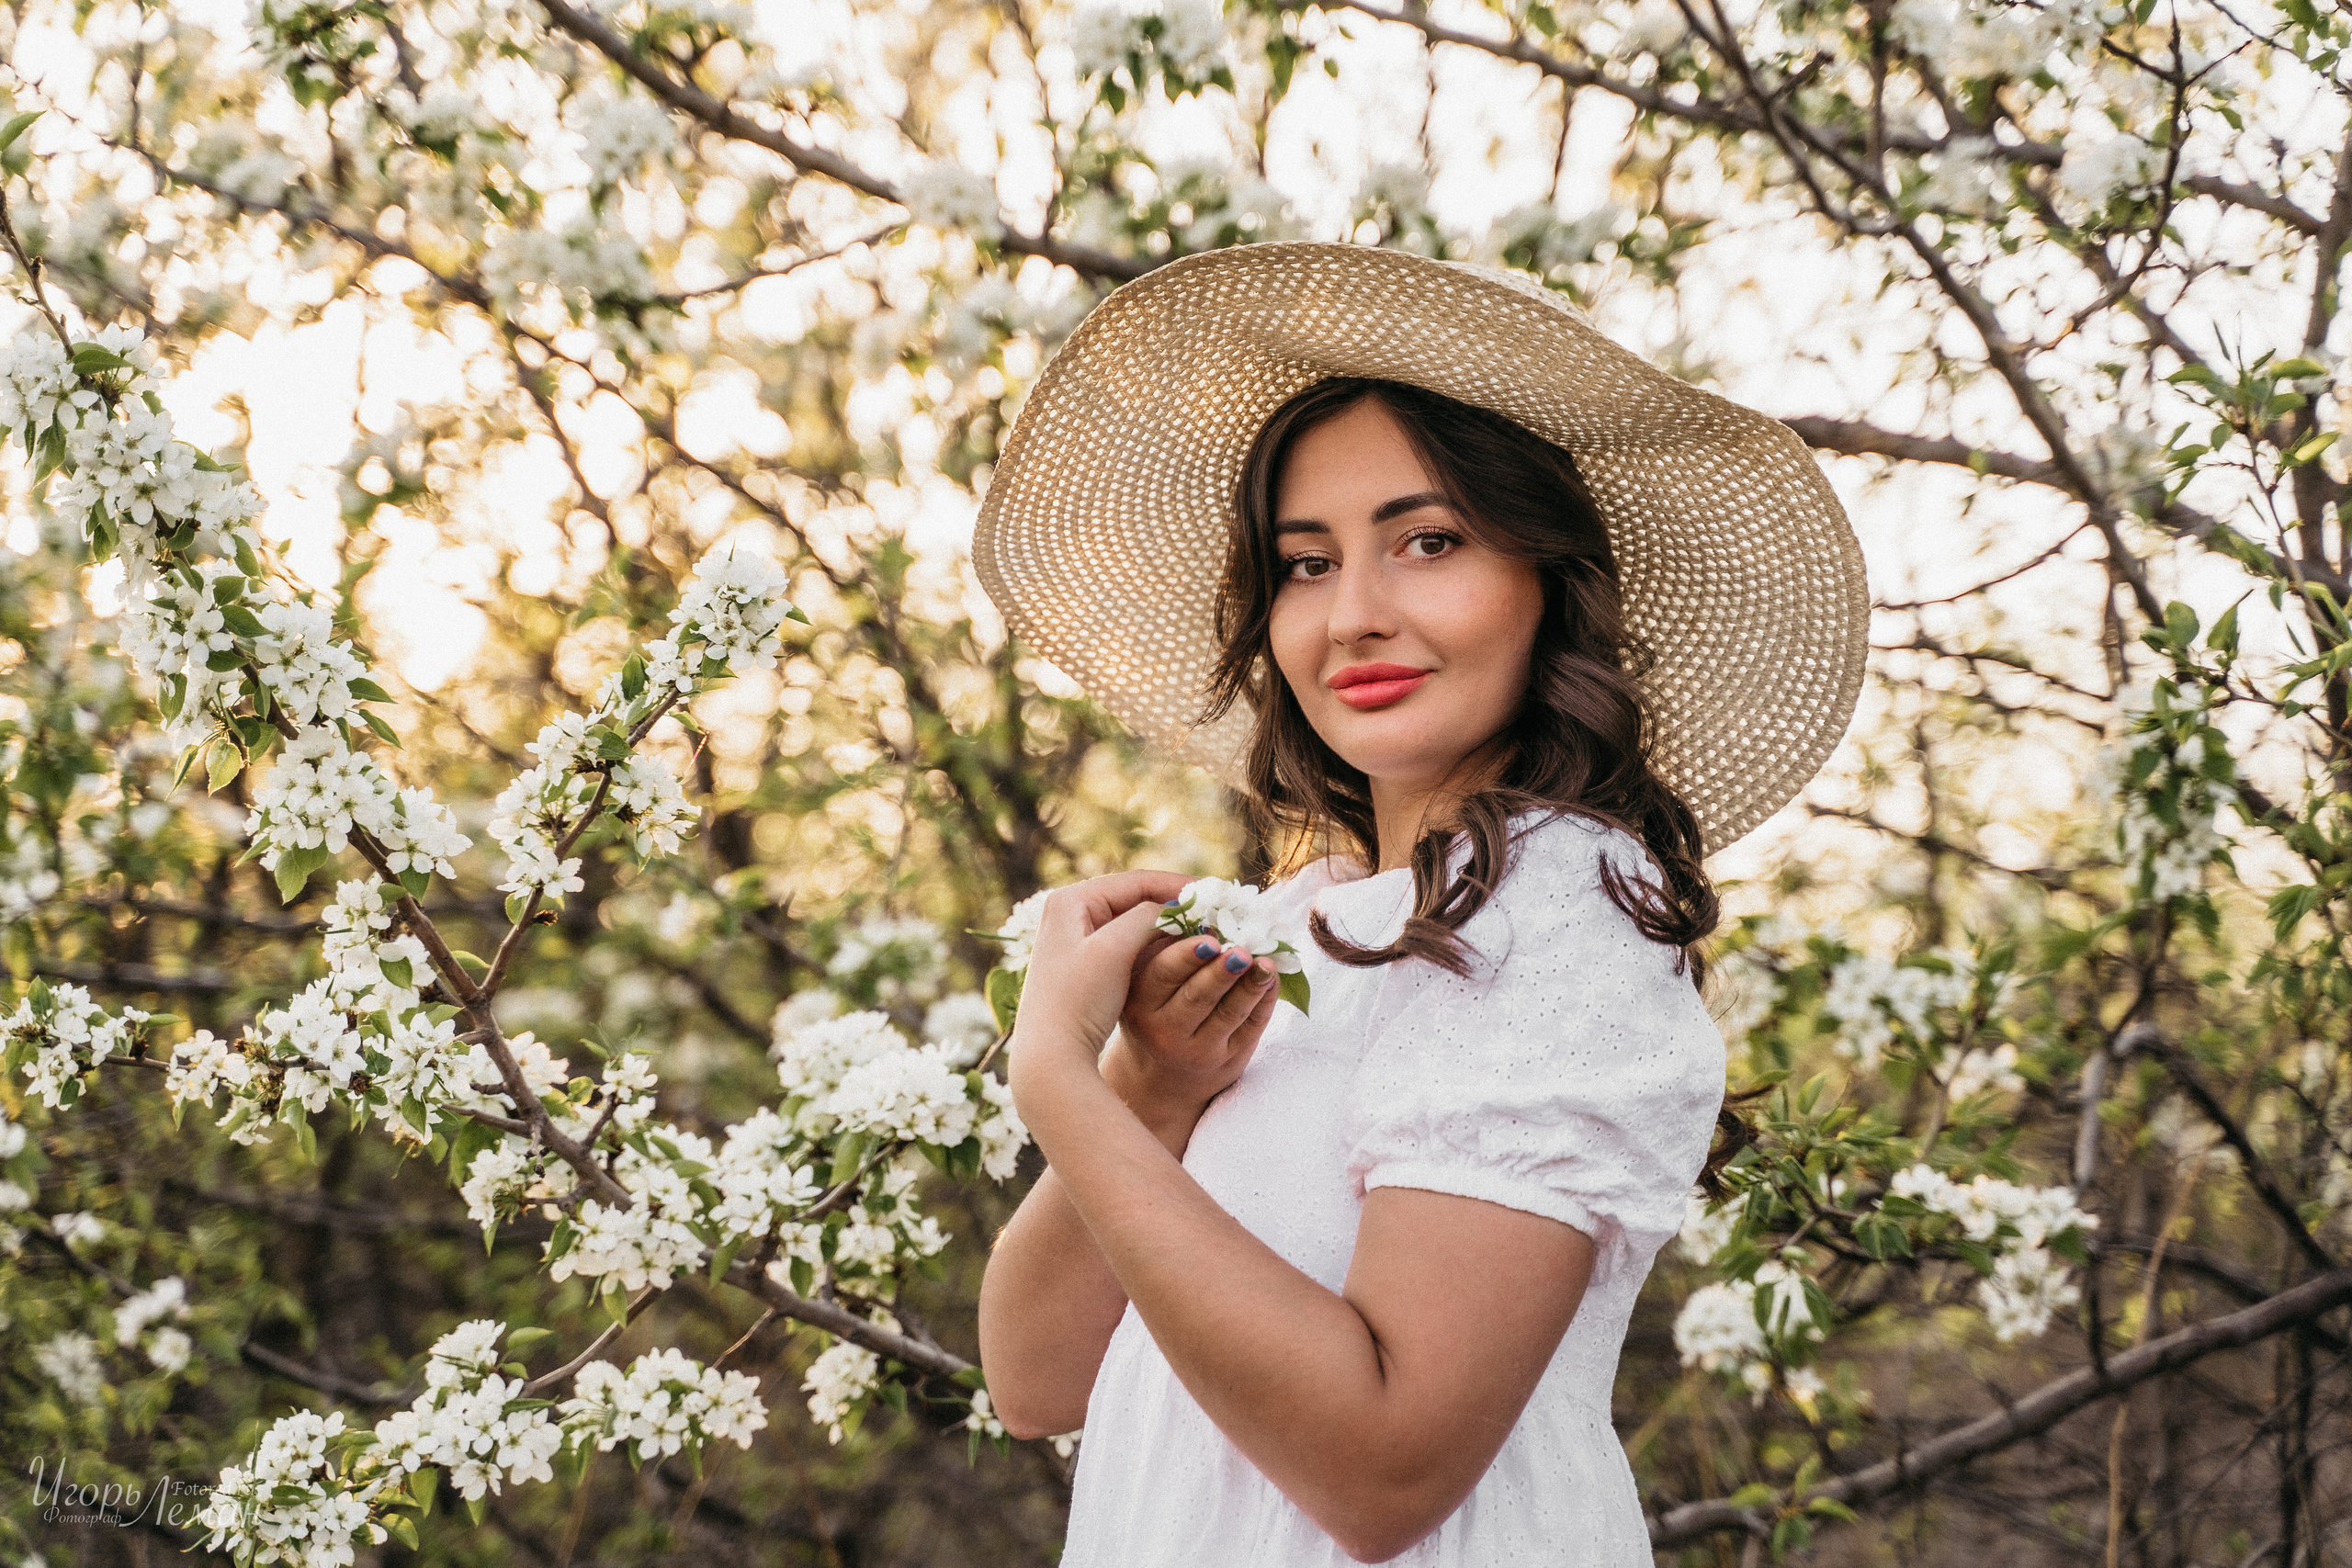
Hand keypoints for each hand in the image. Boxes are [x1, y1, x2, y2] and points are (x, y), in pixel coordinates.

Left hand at [1008, 869, 1195, 1094]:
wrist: (1051, 1058)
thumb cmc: (1078, 1000)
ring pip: (1134, 924)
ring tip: (1205, 932)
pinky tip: (1182, 954)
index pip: (1136, 882)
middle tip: (1215, 914)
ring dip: (1169, 927)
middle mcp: (1070, 914)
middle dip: (1177, 907)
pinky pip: (1129, 946)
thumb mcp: (1114, 949)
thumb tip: (1179, 906)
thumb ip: (1148, 918)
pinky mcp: (1085, 967)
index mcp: (1071, 901)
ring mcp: (1076, 941)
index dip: (1179, 886)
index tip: (1215, 895)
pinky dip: (1156, 947)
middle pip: (1135, 900)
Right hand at [1104, 925, 1282, 1139]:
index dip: (1187, 956)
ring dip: (1251, 985)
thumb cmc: (1158, 1009)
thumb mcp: (1149, 981)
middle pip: (1198, 996)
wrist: (1163, 1073)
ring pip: (1229, 1013)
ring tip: (1266, 963)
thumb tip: (1208, 909)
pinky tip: (1272, 978)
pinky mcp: (1227, 1061)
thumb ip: (1170, 946)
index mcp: (1141, 1000)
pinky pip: (1251, 1027)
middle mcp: (1164, 1029)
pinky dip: (1265, 1000)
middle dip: (1222, 972)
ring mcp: (1197, 1049)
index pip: (1164, 974)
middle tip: (1242, 951)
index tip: (1210, 940)